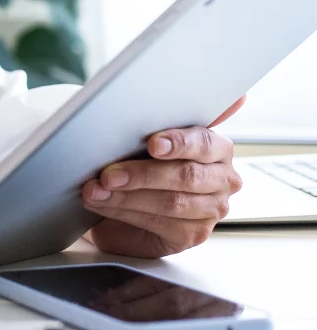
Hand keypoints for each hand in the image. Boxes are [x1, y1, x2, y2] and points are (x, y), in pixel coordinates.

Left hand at [81, 99, 244, 257]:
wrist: (127, 197)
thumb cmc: (141, 159)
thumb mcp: (149, 134)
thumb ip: (173, 115)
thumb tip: (236, 96)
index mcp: (217, 148)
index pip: (203, 143)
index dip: (178, 143)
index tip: (151, 144)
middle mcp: (222, 179)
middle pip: (186, 176)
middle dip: (141, 174)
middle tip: (107, 173)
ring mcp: (212, 209)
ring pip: (170, 202)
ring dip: (126, 196)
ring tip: (95, 190)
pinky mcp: (194, 234)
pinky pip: (160, 223)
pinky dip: (125, 211)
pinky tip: (102, 204)